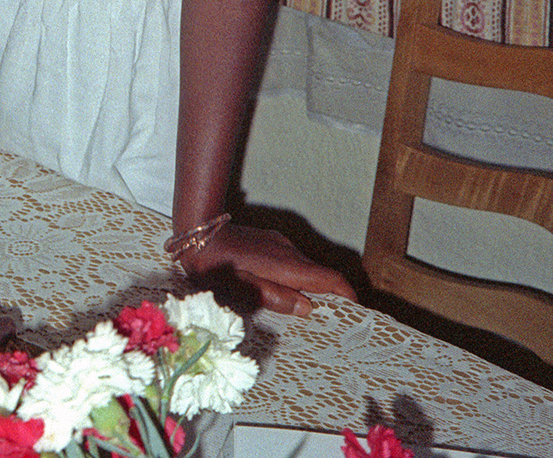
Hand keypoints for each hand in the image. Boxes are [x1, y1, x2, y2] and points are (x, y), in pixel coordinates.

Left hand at [180, 220, 356, 316]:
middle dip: (330, 296)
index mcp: (285, 264)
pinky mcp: (268, 241)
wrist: (196, 232)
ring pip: (304, 267)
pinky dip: (296, 277)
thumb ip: (275, 297)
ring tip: (308, 311)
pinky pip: (291, 262)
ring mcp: (278, 243)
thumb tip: (307, 307)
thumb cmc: (214, 265)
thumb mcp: (241, 289)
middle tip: (333, 322)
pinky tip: (284, 289)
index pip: (328, 278)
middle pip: (320, 274)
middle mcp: (287, 250)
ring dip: (310, 286)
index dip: (346, 295)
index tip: (355, 313)